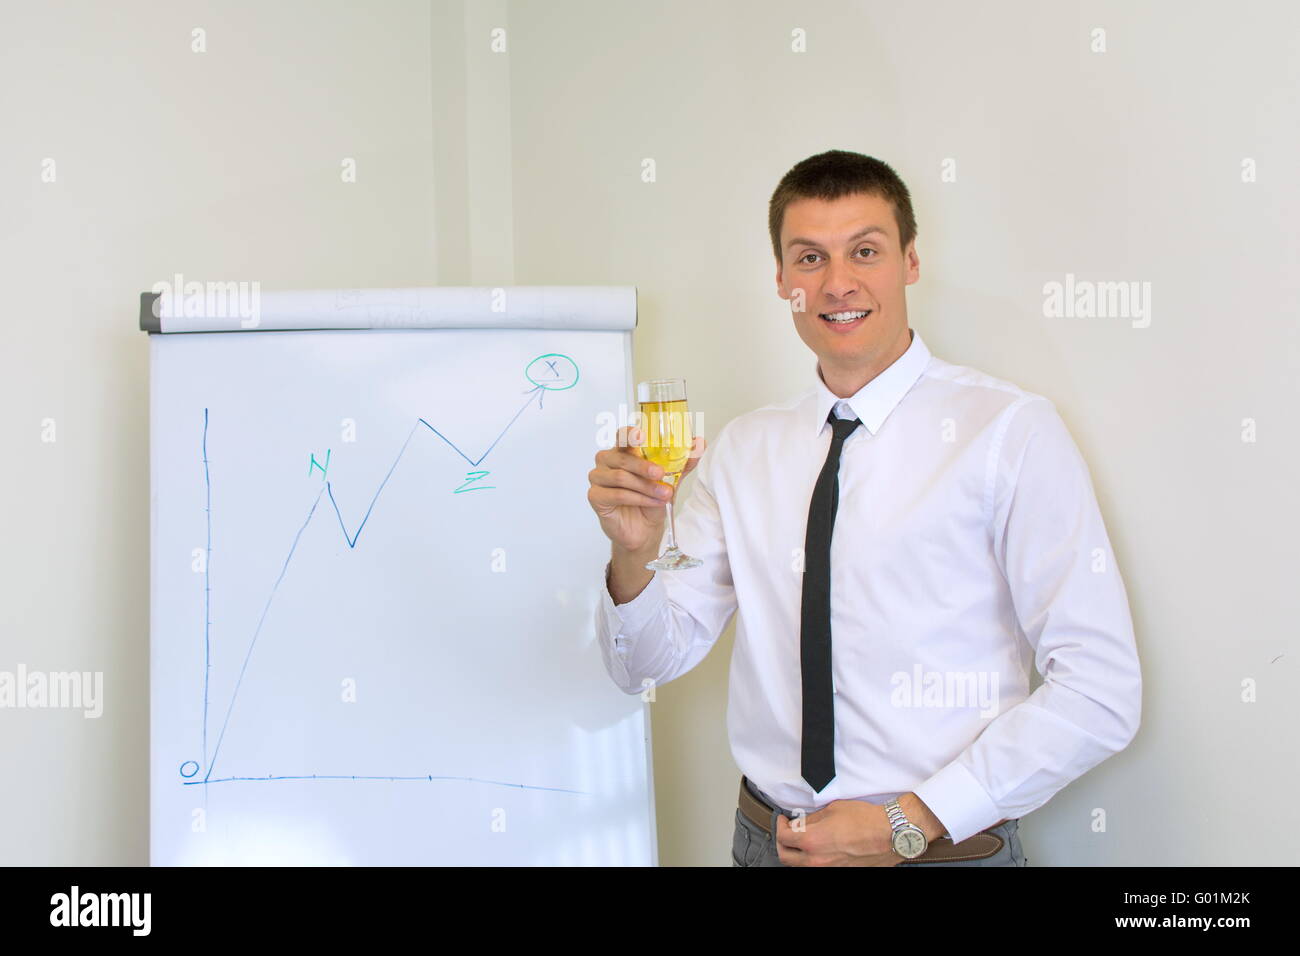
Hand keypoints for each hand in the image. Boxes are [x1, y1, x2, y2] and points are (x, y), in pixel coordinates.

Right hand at [587, 425, 705, 552]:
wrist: (645, 530)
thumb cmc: (652, 500)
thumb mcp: (671, 479)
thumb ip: (683, 461)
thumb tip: (699, 442)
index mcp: (622, 451)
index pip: (622, 436)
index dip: (629, 434)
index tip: (641, 435)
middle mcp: (607, 461)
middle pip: (622, 458)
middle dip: (644, 466)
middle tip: (661, 474)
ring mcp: (598, 478)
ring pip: (620, 477)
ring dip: (645, 486)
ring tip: (663, 495)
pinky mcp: (595, 497)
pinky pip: (616, 494)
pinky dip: (637, 499)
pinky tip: (651, 503)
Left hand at [774, 799, 901, 866]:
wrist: (890, 834)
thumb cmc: (866, 820)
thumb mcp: (832, 810)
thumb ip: (812, 819)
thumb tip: (801, 823)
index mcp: (812, 841)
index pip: (783, 837)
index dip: (779, 826)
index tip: (784, 820)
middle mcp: (817, 860)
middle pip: (786, 857)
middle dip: (782, 843)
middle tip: (787, 832)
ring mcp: (829, 869)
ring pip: (800, 866)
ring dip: (797, 853)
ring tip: (803, 840)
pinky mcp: (841, 872)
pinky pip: (818, 868)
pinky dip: (813, 859)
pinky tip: (819, 849)